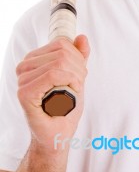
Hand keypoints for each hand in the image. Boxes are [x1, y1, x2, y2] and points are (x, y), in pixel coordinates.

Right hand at [16, 35, 88, 152]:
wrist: (59, 133)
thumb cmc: (65, 106)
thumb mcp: (77, 75)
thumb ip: (79, 55)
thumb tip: (82, 37)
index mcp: (34, 59)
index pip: (62, 43)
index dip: (77, 58)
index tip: (78, 74)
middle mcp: (24, 66)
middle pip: (63, 52)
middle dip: (78, 69)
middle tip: (77, 85)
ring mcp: (22, 79)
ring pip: (60, 62)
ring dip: (75, 77)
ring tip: (72, 91)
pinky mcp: (25, 92)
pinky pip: (53, 74)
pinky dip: (69, 81)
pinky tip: (71, 92)